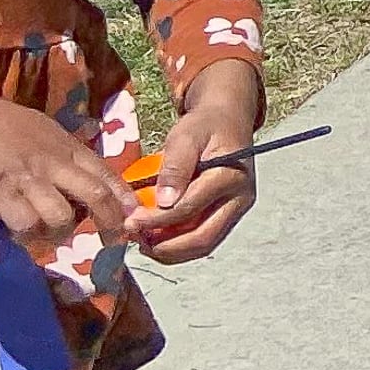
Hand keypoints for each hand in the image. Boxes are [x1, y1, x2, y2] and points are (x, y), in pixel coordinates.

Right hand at [0, 72, 134, 247]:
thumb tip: (83, 176)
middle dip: (110, 223)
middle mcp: (54, 165)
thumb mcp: (46, 131)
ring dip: (60, 233)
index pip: (107, 175)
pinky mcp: (1, 196)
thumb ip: (65, 154)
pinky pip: (26, 224)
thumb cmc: (2, 124)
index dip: (124, 199)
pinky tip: (20, 232)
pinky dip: (27, 235)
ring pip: (62, 217)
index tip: (133, 216)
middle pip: (95, 196)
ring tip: (48, 234)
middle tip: (111, 240)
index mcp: (68, 148)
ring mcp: (29, 181)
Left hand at [130, 61, 262, 264]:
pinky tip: (156, 236)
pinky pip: (202, 237)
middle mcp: (239, 199)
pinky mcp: (228, 214)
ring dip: (171, 250)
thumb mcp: (186, 136)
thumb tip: (164, 202)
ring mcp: (236, 209)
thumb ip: (175, 167)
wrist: (228, 119)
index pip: (190, 208)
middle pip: (203, 238)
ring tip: (143, 241)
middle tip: (136, 240)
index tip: (129, 221)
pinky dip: (178, 243)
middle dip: (165, 247)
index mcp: (230, 177)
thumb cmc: (205, 125)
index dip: (156, 220)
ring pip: (204, 244)